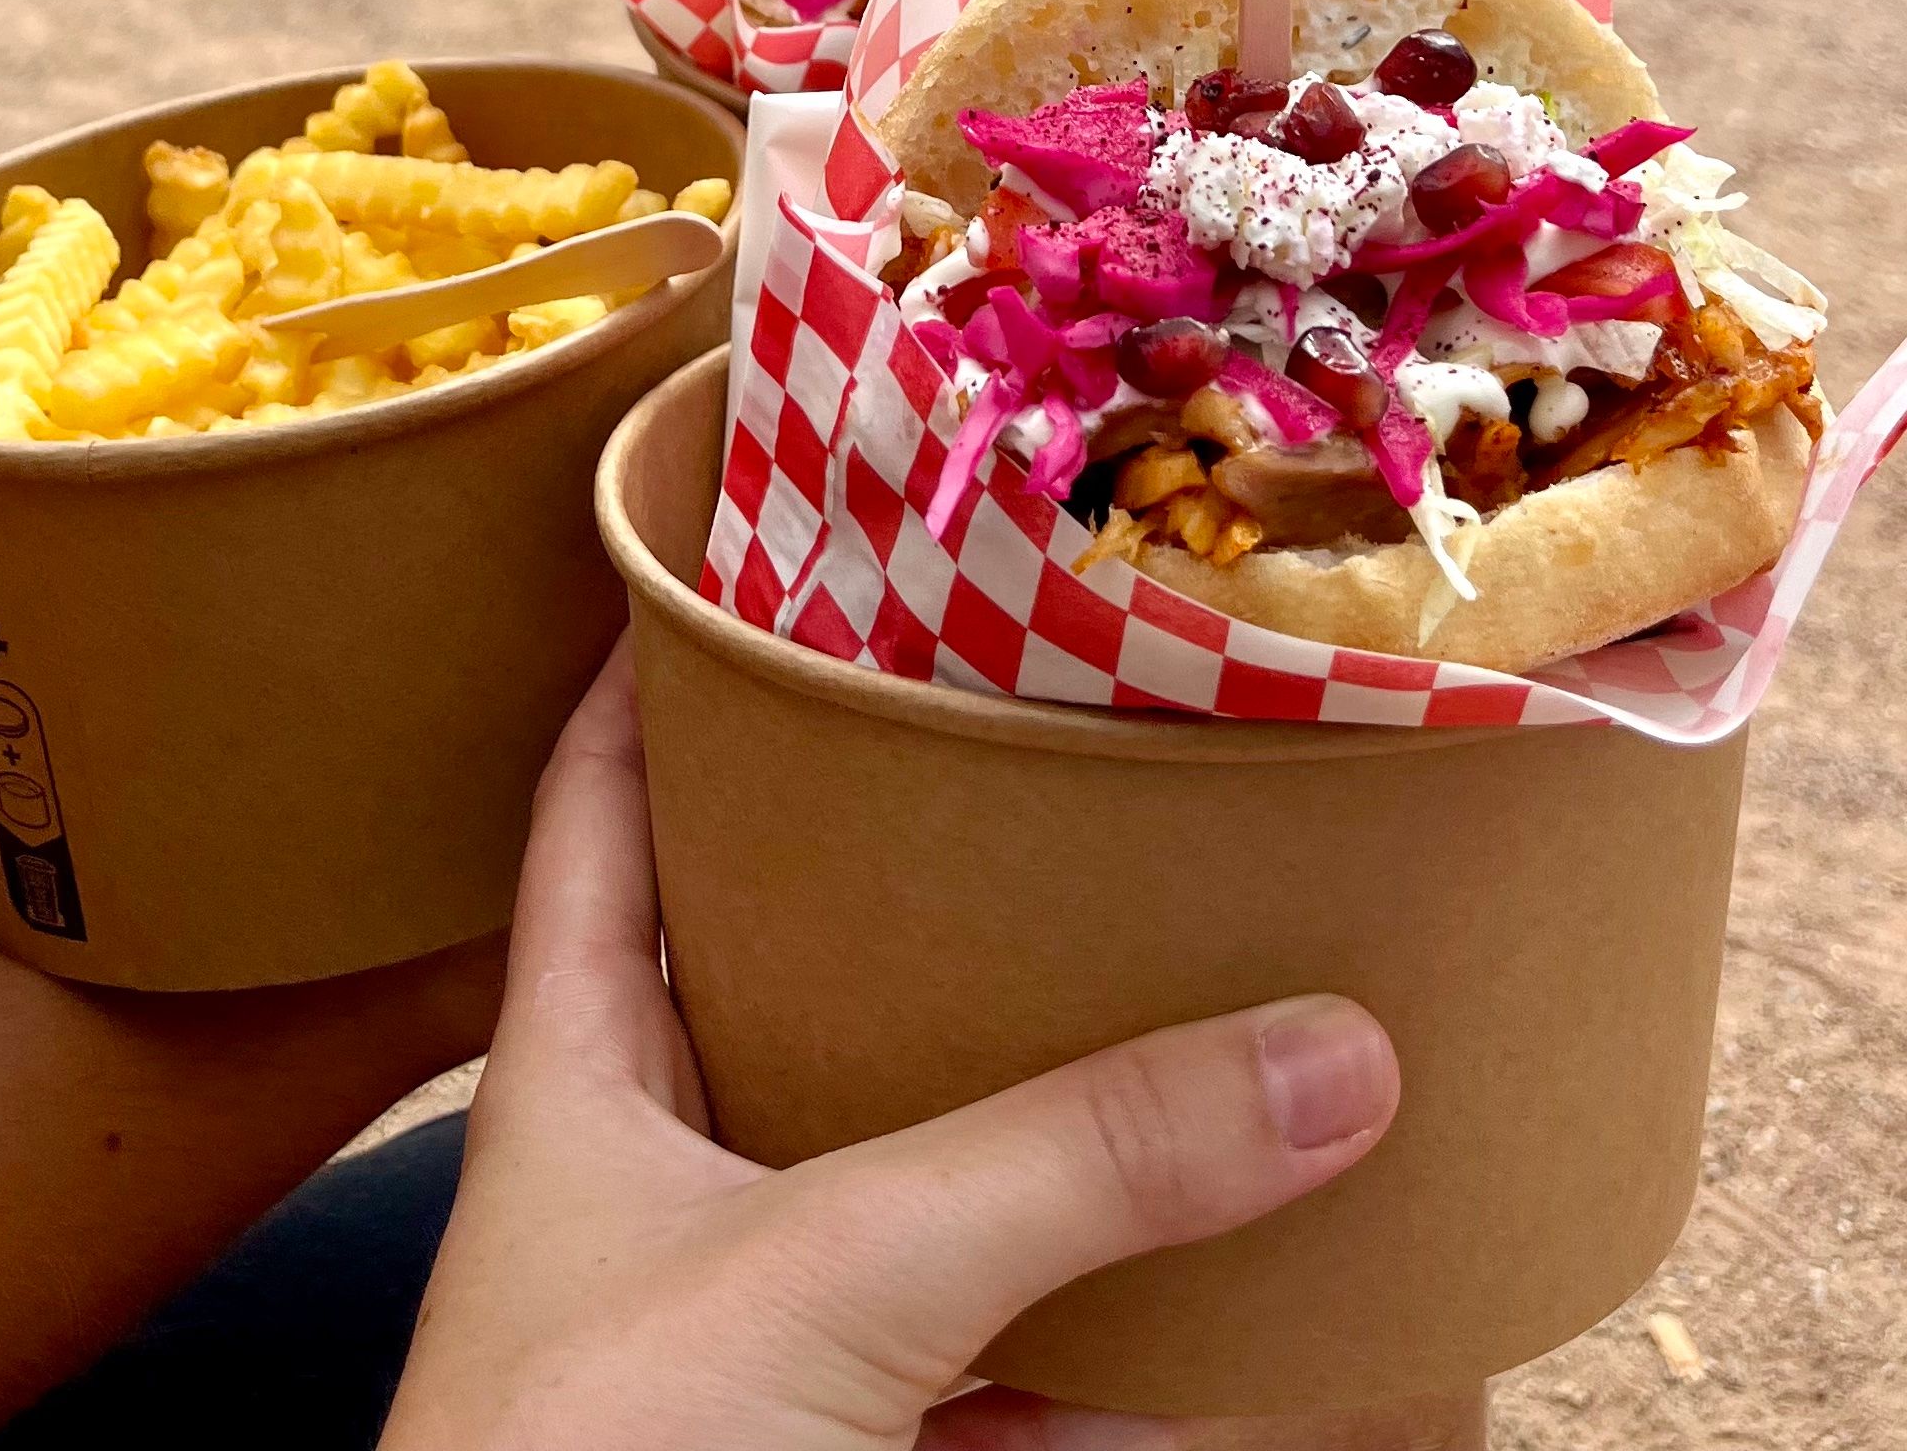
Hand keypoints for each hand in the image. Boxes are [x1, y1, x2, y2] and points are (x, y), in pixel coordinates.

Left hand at [384, 649, 1398, 1450]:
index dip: (661, 661)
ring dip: (1035, 1120)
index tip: (767, 540)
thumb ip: (1078, 1164)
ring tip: (1175, 986)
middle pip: (781, 971)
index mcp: (572, 1073)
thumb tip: (1334, 1050)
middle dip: (910, 881)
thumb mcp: (835, 1274)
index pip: (597, 799)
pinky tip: (1225, 1315)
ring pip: (907, 1180)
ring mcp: (741, 1340)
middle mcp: (652, 1186)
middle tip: (1050, 750)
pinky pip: (990, 1380)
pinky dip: (1104, 1355)